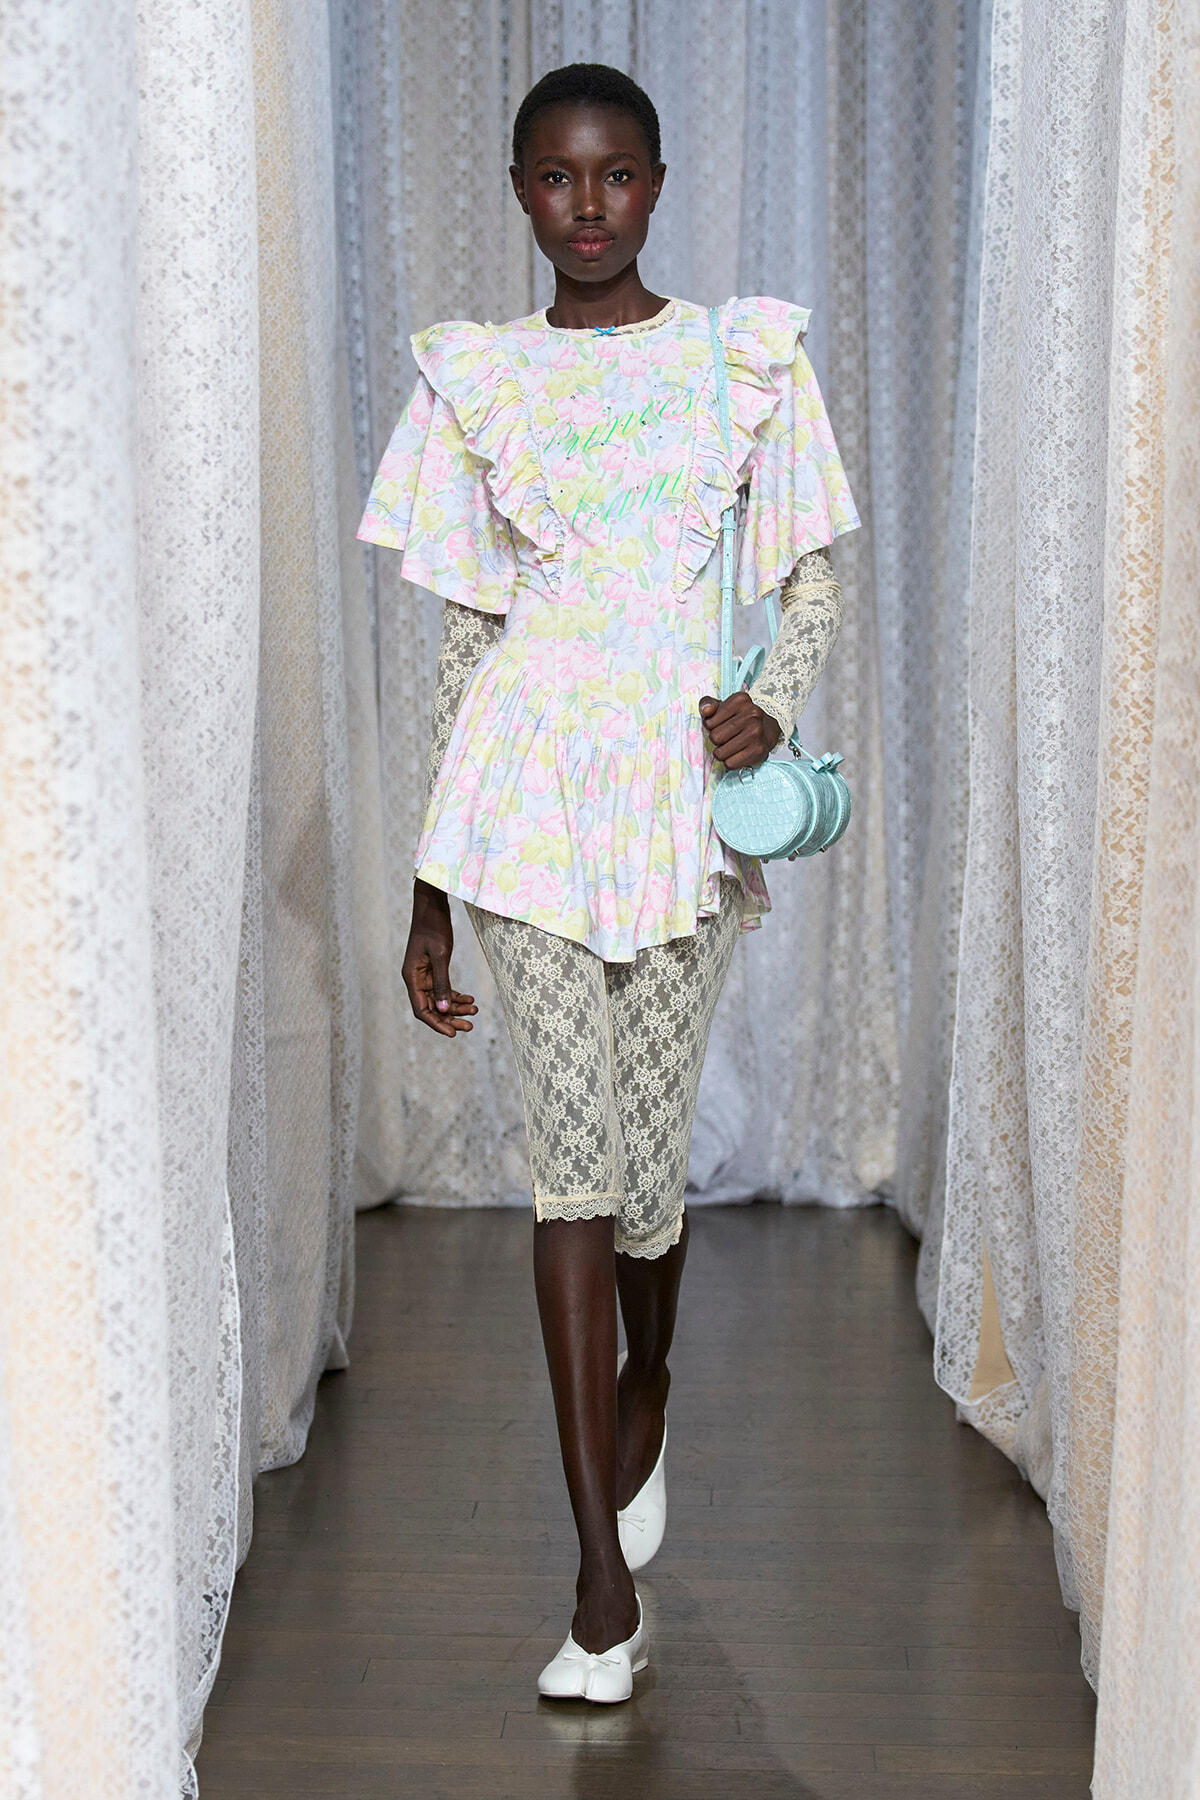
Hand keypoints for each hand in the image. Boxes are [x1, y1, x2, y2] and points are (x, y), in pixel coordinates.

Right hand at [402, 878, 477, 1037]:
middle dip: (449, 1018)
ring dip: (455, 1008)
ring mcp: (423, 974)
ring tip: (474, 1010)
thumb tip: (442, 1009)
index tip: (453, 1034)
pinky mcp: (433, 968)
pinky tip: (470, 999)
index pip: (421, 1010)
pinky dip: (456, 995)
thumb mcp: (440, 955)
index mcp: (411, 977)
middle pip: (431, 1008)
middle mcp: (415, 978)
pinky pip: (443, 988)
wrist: (432, 904)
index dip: (436, 1023)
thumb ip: (441, 982)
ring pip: (439, 999)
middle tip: (469, 1026)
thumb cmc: (434, 926)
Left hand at [698, 691, 781, 769]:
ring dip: (721, 752)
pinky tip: (737, 753)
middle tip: (726, 737)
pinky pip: (730, 764)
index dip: (710, 727)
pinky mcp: (759, 750)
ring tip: (730, 746)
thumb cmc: (740, 718)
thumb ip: (707, 704)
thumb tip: (706, 711)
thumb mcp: (722, 706)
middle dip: (716, 740)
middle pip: (715, 738)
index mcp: (740, 700)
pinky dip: (730, 762)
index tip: (720, 724)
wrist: (768, 729)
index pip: (709, 723)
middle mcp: (751, 715)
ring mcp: (756, 733)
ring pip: (720, 753)